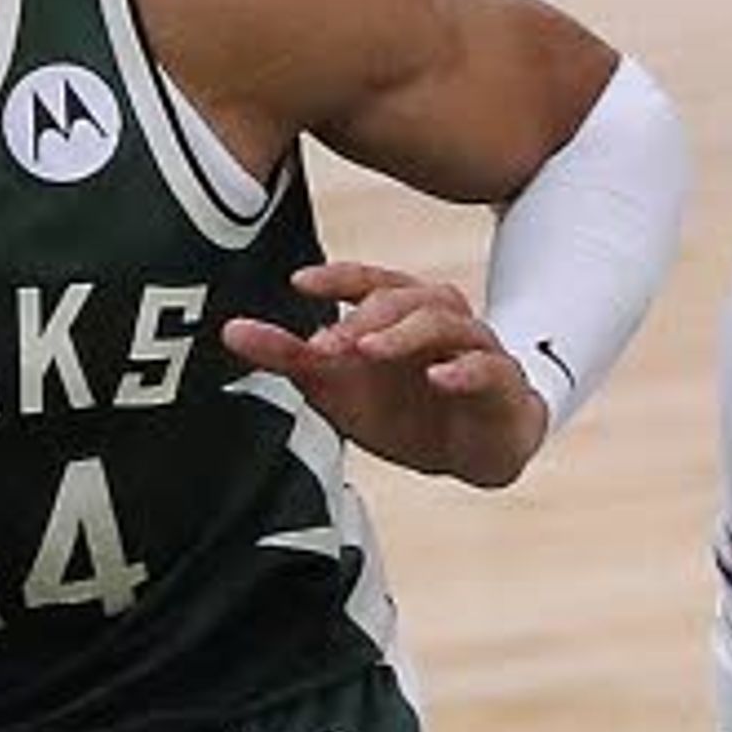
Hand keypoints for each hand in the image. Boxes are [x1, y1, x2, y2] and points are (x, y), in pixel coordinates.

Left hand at [222, 258, 551, 488]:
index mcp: (399, 312)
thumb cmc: (404, 409)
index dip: (337, 277)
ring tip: (369, 349)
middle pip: (404, 296)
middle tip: (326, 344)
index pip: (369, 279)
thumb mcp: (340, 388)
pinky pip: (488, 367)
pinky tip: (440, 377)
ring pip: (444, 321)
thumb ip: (290, 357)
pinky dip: (464, 369)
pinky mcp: (503, 383)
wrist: (473, 453)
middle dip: (363, 316)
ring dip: (404, 333)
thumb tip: (229, 330)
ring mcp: (474, 346)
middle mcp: (439, 317)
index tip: (298, 282)